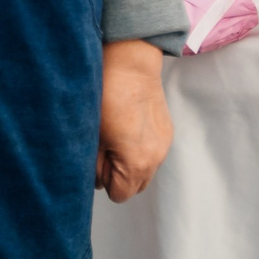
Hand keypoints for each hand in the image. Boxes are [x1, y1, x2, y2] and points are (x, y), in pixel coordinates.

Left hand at [97, 40, 171, 202]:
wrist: (131, 63)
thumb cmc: (107, 96)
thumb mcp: (91, 136)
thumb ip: (93, 166)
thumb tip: (94, 178)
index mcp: (137, 162)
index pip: (119, 194)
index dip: (104, 180)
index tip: (97, 159)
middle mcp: (156, 157)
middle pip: (135, 187)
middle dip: (119, 176)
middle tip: (105, 150)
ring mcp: (164, 144)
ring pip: (145, 171)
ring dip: (130, 164)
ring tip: (117, 139)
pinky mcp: (167, 131)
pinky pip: (152, 154)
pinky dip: (140, 150)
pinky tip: (128, 130)